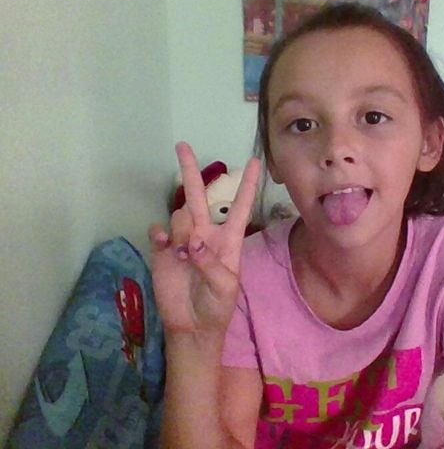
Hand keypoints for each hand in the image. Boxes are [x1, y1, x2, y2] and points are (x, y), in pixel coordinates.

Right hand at [148, 142, 260, 338]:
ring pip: (179, 216)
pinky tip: (166, 247)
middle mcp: (205, 234)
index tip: (254, 160)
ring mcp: (183, 241)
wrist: (192, 327)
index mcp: (228, 240)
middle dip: (190, 171)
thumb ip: (212, 264)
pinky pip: (159, 231)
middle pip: (199, 196)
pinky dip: (162, 236)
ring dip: (182, 232)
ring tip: (185, 258)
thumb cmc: (217, 307)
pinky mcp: (163, 251)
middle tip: (182, 145)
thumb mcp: (226, 288)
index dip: (247, 185)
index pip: (239, 206)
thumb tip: (193, 243)